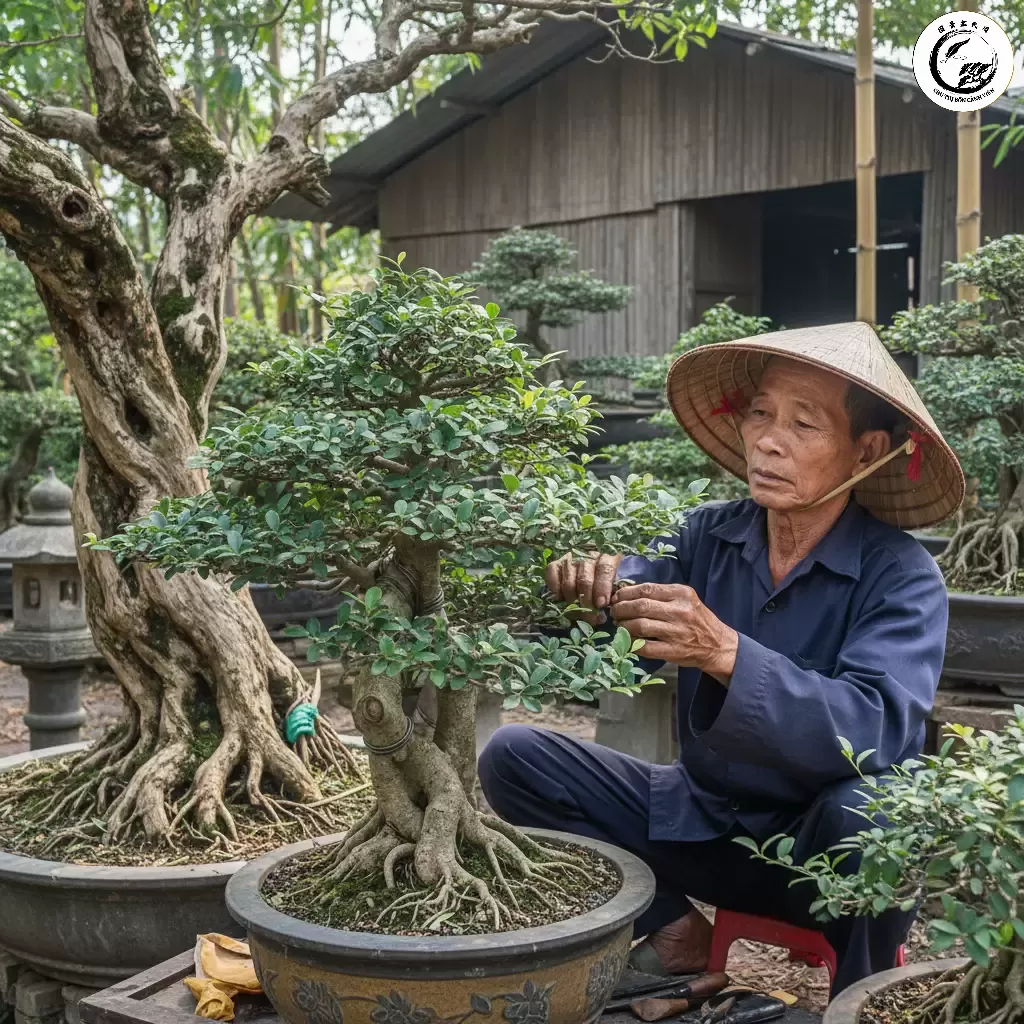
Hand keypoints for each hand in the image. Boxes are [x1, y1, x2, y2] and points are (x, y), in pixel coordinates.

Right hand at [545, 552, 622, 624]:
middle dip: (587, 601)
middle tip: (589, 617)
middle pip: (585, 579)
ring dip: (572, 600)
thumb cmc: (606, 584)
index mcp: (607, 558)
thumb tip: (607, 609)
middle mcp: (587, 556)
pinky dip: (555, 587)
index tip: (601, 604)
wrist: (589, 574)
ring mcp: (570, 560)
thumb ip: (613, 593)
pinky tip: (560, 598)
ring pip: (569, 580)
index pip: (604, 569)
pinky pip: (552, 572)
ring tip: (577, 612)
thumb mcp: (615, 585)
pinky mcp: (556, 564)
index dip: (602, 587)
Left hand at [610, 583, 737, 683]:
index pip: (647, 589)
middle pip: (640, 606)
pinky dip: (632, 643)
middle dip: (621, 609)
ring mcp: (677, 632)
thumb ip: (661, 595)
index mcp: (682, 594)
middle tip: (614, 612)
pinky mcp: (674, 651)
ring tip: (619, 624)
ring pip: (640, 626)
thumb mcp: (685, 600)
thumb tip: (627, 594)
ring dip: (623, 625)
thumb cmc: (696, 619)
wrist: (718, 644)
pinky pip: (645, 647)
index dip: (626, 593)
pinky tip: (628, 640)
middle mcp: (680, 611)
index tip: (616, 597)